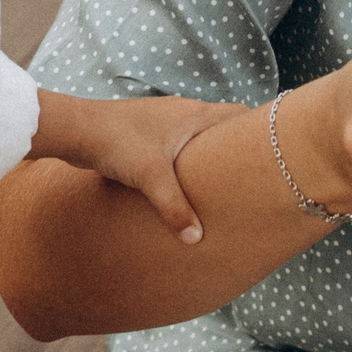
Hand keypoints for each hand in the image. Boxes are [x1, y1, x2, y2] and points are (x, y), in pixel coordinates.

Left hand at [34, 93, 246, 243]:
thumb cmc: (116, 143)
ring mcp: (162, 121)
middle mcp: (182, 112)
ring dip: (209, 155)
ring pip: (197, 136)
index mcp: (194, 115)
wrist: (74, 129)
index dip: (260, 130)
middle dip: (237, 149)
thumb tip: (196, 239)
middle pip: (221, 126)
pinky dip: (187, 159)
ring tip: (222, 184)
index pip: (239, 114)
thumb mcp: (151, 178)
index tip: (277, 151)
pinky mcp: (144, 133)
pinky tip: (183, 182)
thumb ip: (176, 209)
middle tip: (255, 176)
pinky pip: (177, 143)